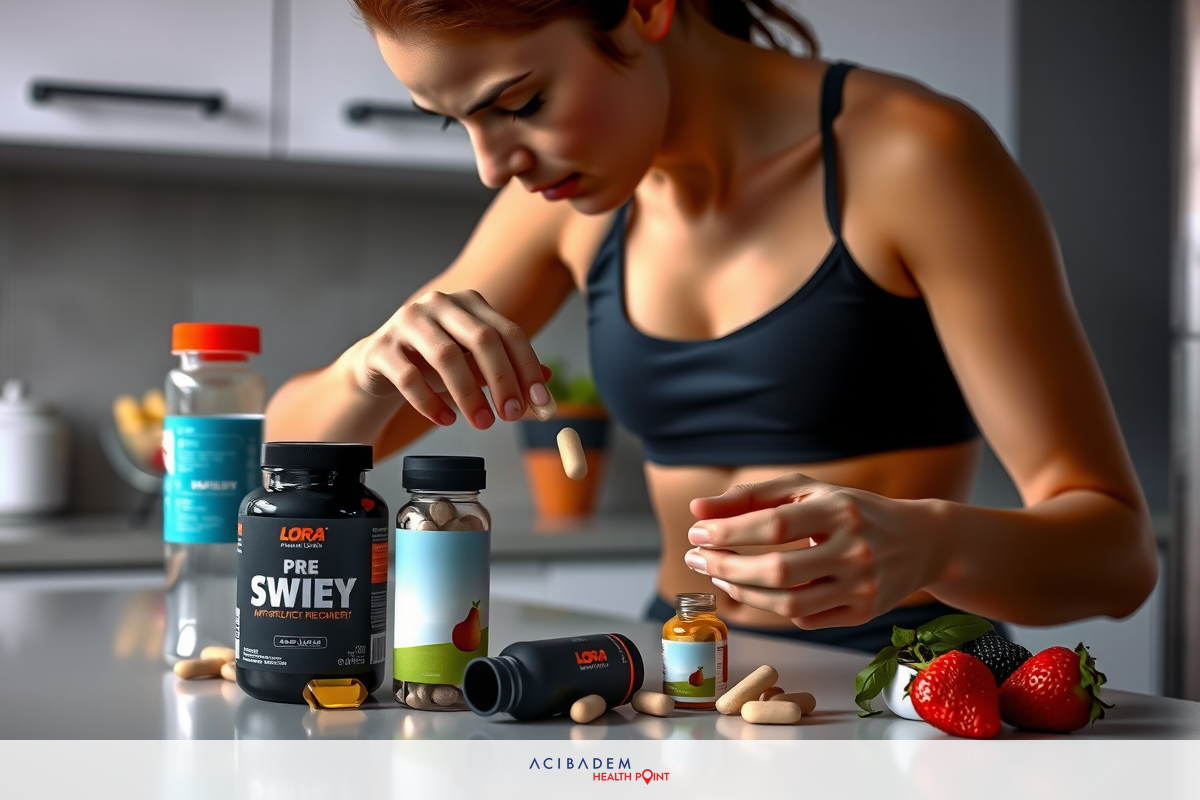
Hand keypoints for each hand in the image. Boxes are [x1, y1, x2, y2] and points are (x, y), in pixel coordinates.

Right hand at [351, 289, 550, 428]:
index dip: (528, 367)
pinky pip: (409, 376)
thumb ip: (506, 369)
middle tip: (512, 416)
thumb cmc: (432, 363)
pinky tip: (446, 420)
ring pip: (446, 356)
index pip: (509, 332)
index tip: (541, 402)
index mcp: (469, 303)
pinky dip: (431, 403)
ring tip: (483, 423)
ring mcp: (407, 321)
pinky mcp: (381, 347)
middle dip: (502, 380)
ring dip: (469, 394)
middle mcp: (438, 304)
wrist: (379, 365)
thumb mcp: (473, 365)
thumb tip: (548, 380)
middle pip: (481, 338)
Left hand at [685, 473, 947, 628]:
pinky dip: (773, 607)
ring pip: (788, 604)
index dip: (729, 531)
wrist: (921, 541)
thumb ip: (753, 496)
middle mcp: (854, 550)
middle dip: (726, 566)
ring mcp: (861, 587)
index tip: (697, 533)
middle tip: (695, 559)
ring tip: (718, 576)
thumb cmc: (852, 510)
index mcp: (840, 510)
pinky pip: (805, 619)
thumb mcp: (809, 489)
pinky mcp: (863, 613)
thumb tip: (698, 511)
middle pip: (777, 570)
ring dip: (743, 593)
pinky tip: (755, 590)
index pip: (774, 525)